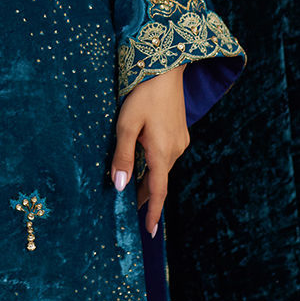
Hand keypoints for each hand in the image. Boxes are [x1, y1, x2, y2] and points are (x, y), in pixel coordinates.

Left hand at [110, 65, 188, 236]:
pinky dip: (154, 165)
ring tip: (132, 190)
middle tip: (131, 212)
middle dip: (146, 196)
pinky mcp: (179, 133)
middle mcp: (175, 150)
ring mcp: (180, 141)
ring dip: (149, 179)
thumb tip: (120, 186)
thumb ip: (123, 155)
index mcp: (162, 151)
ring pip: (162, 168)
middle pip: (159, 181)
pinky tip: (143, 162)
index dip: (152, 211)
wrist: (166, 68)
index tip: (150, 232)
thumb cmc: (142, 94)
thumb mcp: (126, 124)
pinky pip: (166, 156)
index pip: (157, 191)